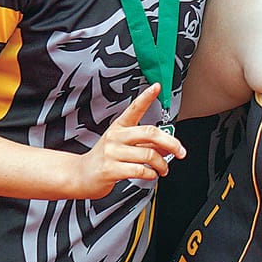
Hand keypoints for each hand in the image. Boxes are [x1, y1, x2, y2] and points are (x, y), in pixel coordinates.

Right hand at [74, 83, 185, 197]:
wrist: (80, 175)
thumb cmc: (105, 159)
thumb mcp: (124, 146)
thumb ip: (146, 144)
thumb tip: (170, 146)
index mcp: (119, 127)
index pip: (134, 108)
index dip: (146, 97)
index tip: (157, 86)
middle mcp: (115, 137)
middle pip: (150, 133)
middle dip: (171, 143)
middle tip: (181, 152)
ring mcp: (111, 152)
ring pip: (149, 154)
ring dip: (162, 164)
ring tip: (163, 169)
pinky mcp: (110, 169)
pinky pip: (140, 170)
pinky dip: (151, 174)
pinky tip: (150, 175)